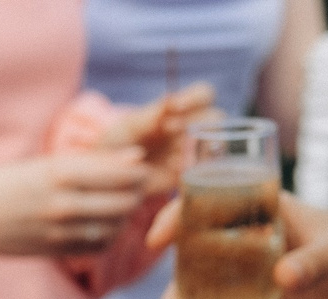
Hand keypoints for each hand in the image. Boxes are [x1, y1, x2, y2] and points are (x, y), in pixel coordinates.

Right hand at [0, 150, 149, 256]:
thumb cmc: (10, 183)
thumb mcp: (48, 163)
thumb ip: (94, 162)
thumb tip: (137, 158)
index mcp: (61, 173)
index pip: (122, 174)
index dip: (140, 172)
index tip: (141, 169)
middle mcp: (64, 204)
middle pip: (125, 202)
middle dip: (136, 194)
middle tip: (135, 188)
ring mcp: (61, 231)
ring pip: (117, 226)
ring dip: (124, 216)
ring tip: (117, 205)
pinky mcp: (58, 251)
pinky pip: (100, 246)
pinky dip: (109, 235)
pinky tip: (101, 224)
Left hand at [93, 83, 216, 197]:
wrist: (110, 175)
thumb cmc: (118, 142)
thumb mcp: (129, 127)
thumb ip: (149, 117)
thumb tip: (169, 105)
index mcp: (180, 109)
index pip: (203, 94)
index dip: (194, 98)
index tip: (173, 107)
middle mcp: (193, 127)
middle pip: (216, 118)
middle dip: (198, 123)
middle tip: (170, 131)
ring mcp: (195, 152)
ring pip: (217, 145)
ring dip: (199, 148)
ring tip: (172, 156)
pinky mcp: (191, 175)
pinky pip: (205, 172)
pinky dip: (193, 171)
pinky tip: (173, 172)